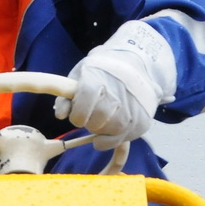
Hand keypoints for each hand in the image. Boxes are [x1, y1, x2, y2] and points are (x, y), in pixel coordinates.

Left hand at [54, 21, 177, 149]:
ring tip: (100, 123)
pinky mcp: (143, 118)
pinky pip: (126, 137)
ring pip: (114, 130)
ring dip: (102, 132)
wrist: (134, 66)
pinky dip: (113, 140)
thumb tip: (61, 115)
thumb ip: (65, 95)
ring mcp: (134, 105)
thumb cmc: (101, 73)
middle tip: (90, 119)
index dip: (78, 114)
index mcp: (99, 78)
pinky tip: (108, 133)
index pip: (86, 99)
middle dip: (90, 123)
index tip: (76, 118)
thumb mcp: (79, 75)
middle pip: (100, 119)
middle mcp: (119, 91)